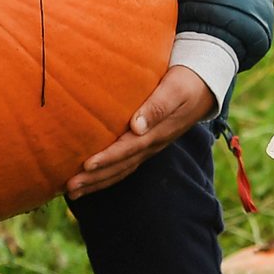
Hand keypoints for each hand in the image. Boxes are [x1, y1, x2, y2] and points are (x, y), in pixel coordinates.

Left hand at [65, 65, 216, 198]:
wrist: (204, 86)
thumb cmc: (185, 82)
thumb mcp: (174, 90)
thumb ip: (156, 107)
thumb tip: (136, 127)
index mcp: (156, 132)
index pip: (128, 149)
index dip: (107, 158)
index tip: (85, 166)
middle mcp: (151, 144)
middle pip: (121, 166)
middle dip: (95, 178)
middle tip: (69, 188)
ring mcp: (149, 147)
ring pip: (121, 170)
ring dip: (97, 182)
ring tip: (73, 192)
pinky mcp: (146, 145)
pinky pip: (125, 165)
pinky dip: (107, 175)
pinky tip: (91, 180)